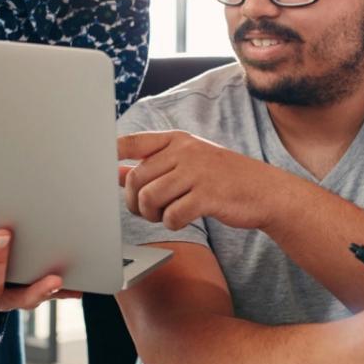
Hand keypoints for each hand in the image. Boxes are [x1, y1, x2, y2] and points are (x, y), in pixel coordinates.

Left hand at [118, 130, 288, 230]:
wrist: (264, 191)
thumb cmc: (221, 178)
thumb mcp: (188, 164)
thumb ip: (153, 166)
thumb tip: (115, 173)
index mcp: (177, 140)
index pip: (132, 142)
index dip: (110, 154)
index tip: (100, 168)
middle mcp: (185, 151)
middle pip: (136, 178)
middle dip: (133, 201)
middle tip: (145, 210)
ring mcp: (197, 172)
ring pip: (150, 198)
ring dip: (152, 214)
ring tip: (164, 215)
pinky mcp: (207, 196)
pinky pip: (172, 215)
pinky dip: (172, 223)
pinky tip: (182, 220)